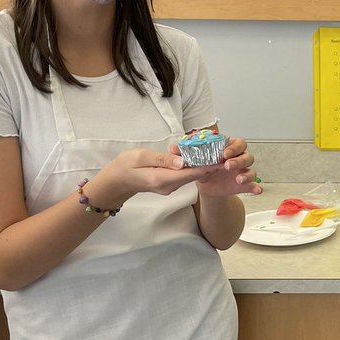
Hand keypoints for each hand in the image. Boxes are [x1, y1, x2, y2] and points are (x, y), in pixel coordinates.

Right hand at [87, 141, 257, 207]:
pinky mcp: (168, 185)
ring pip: (190, 176)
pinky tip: (200, 158)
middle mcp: (169, 186)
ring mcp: (169, 187)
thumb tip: (182, 161)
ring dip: (202, 166)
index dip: (208, 166)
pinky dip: (192, 167)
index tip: (223, 159)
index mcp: (163, 179)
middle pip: (194, 175)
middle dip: (209, 164)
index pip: (191, 173)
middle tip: (225, 152)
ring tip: (217, 153)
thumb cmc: (124, 166)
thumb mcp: (141, 157)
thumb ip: (162, 159)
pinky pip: (183, 176)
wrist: (115, 181)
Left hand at [182, 136, 261, 197]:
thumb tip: (173, 149)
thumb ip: (185, 152)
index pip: (238, 143)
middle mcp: (239, 159)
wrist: (206, 185)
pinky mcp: (244, 185)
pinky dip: (256, 187)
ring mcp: (243, 172)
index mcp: (229, 149)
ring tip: (238, 179)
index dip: (233, 147)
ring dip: (247, 174)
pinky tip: (257, 190)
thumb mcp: (194, 159)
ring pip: (252, 170)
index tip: (223, 153)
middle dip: (239, 160)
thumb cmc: (203, 167)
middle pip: (247, 155)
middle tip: (227, 165)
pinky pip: (254, 185)